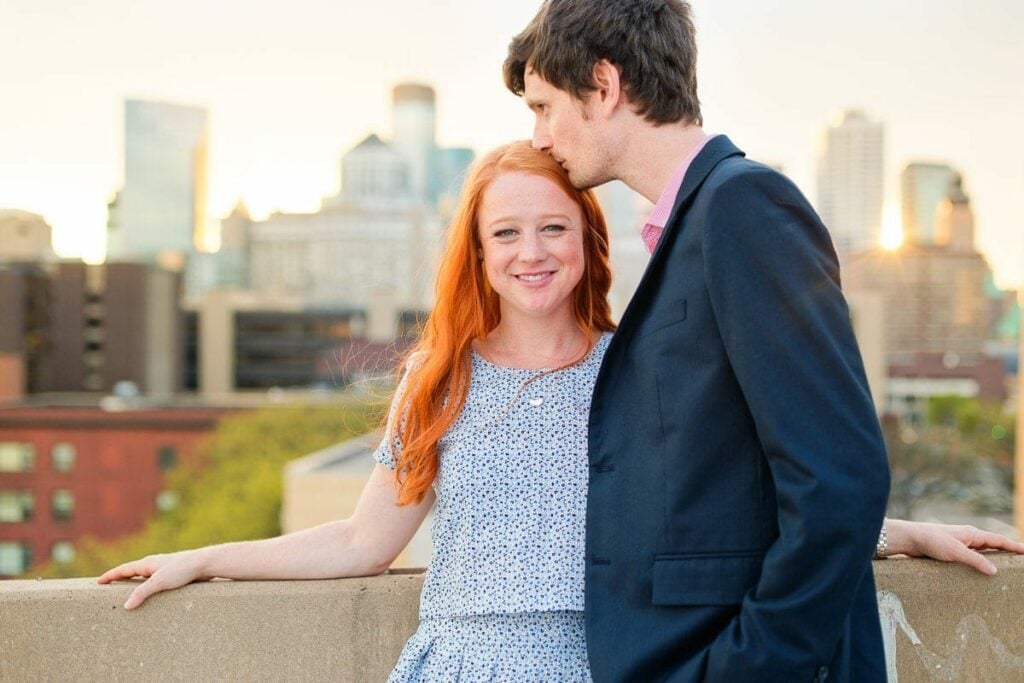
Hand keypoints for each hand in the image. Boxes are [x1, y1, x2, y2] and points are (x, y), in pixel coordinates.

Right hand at [97, 550, 210, 608]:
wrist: (206, 563)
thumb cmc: (183, 569)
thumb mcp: (159, 582)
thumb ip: (142, 593)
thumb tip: (126, 606)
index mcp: (148, 563)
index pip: (124, 569)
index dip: (111, 576)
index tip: (98, 581)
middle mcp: (155, 564)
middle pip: (133, 571)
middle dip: (120, 578)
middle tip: (109, 586)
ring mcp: (165, 568)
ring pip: (145, 576)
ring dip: (135, 582)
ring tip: (127, 591)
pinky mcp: (174, 574)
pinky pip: (156, 580)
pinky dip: (148, 586)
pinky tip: (152, 593)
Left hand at [884, 518, 1023, 575]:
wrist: (909, 538)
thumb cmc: (931, 541)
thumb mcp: (955, 551)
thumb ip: (975, 560)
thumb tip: (995, 571)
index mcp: (972, 534)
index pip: (999, 540)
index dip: (1014, 546)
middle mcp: (968, 538)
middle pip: (992, 546)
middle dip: (1007, 553)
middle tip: (1019, 563)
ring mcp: (959, 544)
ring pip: (981, 553)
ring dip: (992, 559)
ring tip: (1005, 570)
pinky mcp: (950, 551)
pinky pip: (969, 558)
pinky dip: (978, 564)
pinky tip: (979, 572)